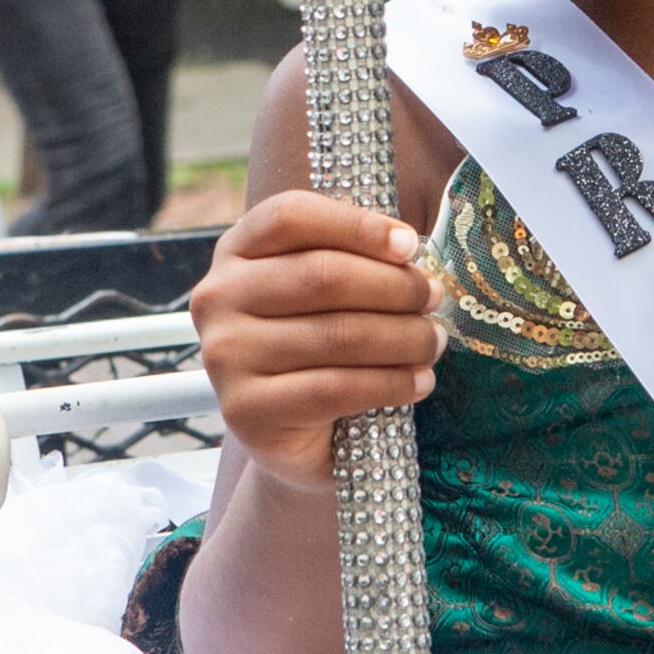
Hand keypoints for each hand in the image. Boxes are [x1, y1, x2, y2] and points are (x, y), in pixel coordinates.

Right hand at [193, 190, 446, 488]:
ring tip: (434, 343)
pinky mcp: (246, 411)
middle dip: (396, 287)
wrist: (293, 436)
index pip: (291, 217)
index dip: (357, 225)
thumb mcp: (327, 293)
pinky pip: (336, 388)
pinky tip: (419, 383)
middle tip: (435, 298)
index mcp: (236, 251)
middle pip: (322, 275)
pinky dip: (391, 383)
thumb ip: (354, 259)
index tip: (410, 246)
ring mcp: (225, 356)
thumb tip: (410, 251)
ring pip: (337, 335)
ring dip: (404, 338)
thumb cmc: (320, 348)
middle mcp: (218, 297)